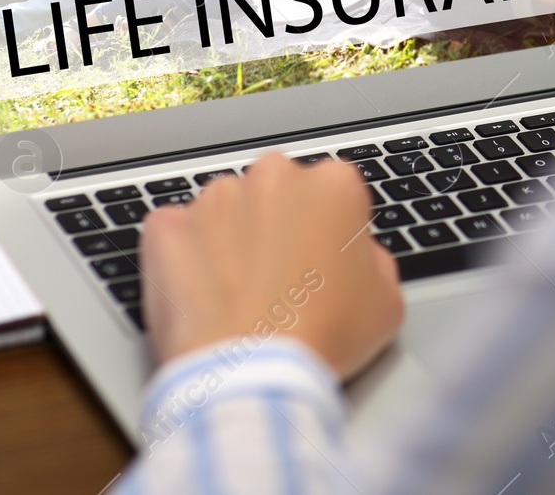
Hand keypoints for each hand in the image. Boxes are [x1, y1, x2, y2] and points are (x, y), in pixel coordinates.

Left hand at [140, 152, 403, 377]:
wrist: (252, 377)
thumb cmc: (321, 339)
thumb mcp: (387, 301)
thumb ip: (372, 259)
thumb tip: (356, 257)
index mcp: (333, 184)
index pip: (334, 193)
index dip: (331, 232)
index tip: (324, 263)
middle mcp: (273, 177)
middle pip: (277, 192)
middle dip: (278, 226)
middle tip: (282, 280)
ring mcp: (214, 200)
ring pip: (226, 210)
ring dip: (231, 239)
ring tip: (238, 295)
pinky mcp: (167, 227)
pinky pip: (176, 233)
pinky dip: (184, 257)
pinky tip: (202, 296)